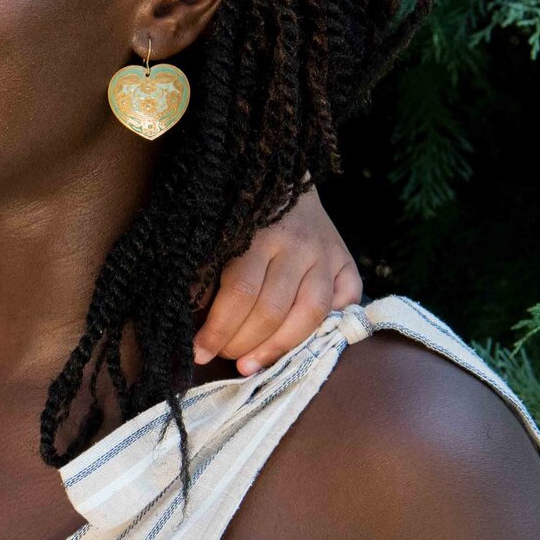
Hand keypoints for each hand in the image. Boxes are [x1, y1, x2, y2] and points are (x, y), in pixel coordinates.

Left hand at [193, 188, 361, 375]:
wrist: (281, 173)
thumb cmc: (238, 211)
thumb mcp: (217, 232)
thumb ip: (206, 270)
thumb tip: (191, 316)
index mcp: (258, 235)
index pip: (239, 292)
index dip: (218, 329)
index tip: (198, 353)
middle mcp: (298, 246)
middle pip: (273, 310)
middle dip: (243, 343)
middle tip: (224, 357)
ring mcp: (327, 255)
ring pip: (310, 315)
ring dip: (278, 347)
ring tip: (252, 365)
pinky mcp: (348, 261)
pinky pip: (346, 304)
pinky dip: (326, 328)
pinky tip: (301, 345)